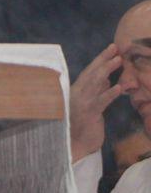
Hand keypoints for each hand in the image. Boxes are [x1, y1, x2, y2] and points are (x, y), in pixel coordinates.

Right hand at [71, 43, 123, 161]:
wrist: (73, 145)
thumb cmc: (82, 126)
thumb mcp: (92, 106)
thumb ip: (97, 92)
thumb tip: (107, 79)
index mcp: (79, 90)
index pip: (91, 71)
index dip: (101, 59)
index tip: (112, 49)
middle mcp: (78, 93)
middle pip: (92, 72)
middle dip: (104, 59)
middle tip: (116, 48)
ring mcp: (83, 102)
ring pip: (95, 82)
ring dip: (107, 70)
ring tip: (118, 61)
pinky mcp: (89, 114)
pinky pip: (101, 101)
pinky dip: (109, 93)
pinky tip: (119, 87)